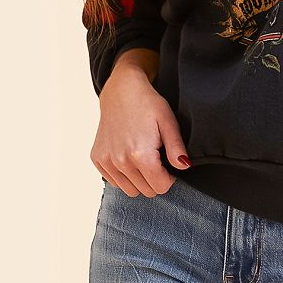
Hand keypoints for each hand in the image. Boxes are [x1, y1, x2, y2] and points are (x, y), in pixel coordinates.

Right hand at [91, 65, 191, 196]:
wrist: (121, 91)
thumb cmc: (148, 104)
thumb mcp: (168, 122)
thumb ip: (177, 148)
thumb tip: (184, 167)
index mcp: (141, 155)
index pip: (161, 187)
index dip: (170, 177)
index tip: (168, 163)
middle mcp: (121, 161)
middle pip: (146, 191)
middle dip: (155, 179)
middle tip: (157, 158)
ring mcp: (106, 161)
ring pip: (130, 190)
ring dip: (139, 180)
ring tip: (143, 157)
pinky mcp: (97, 159)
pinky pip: (114, 182)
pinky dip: (124, 175)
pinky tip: (128, 156)